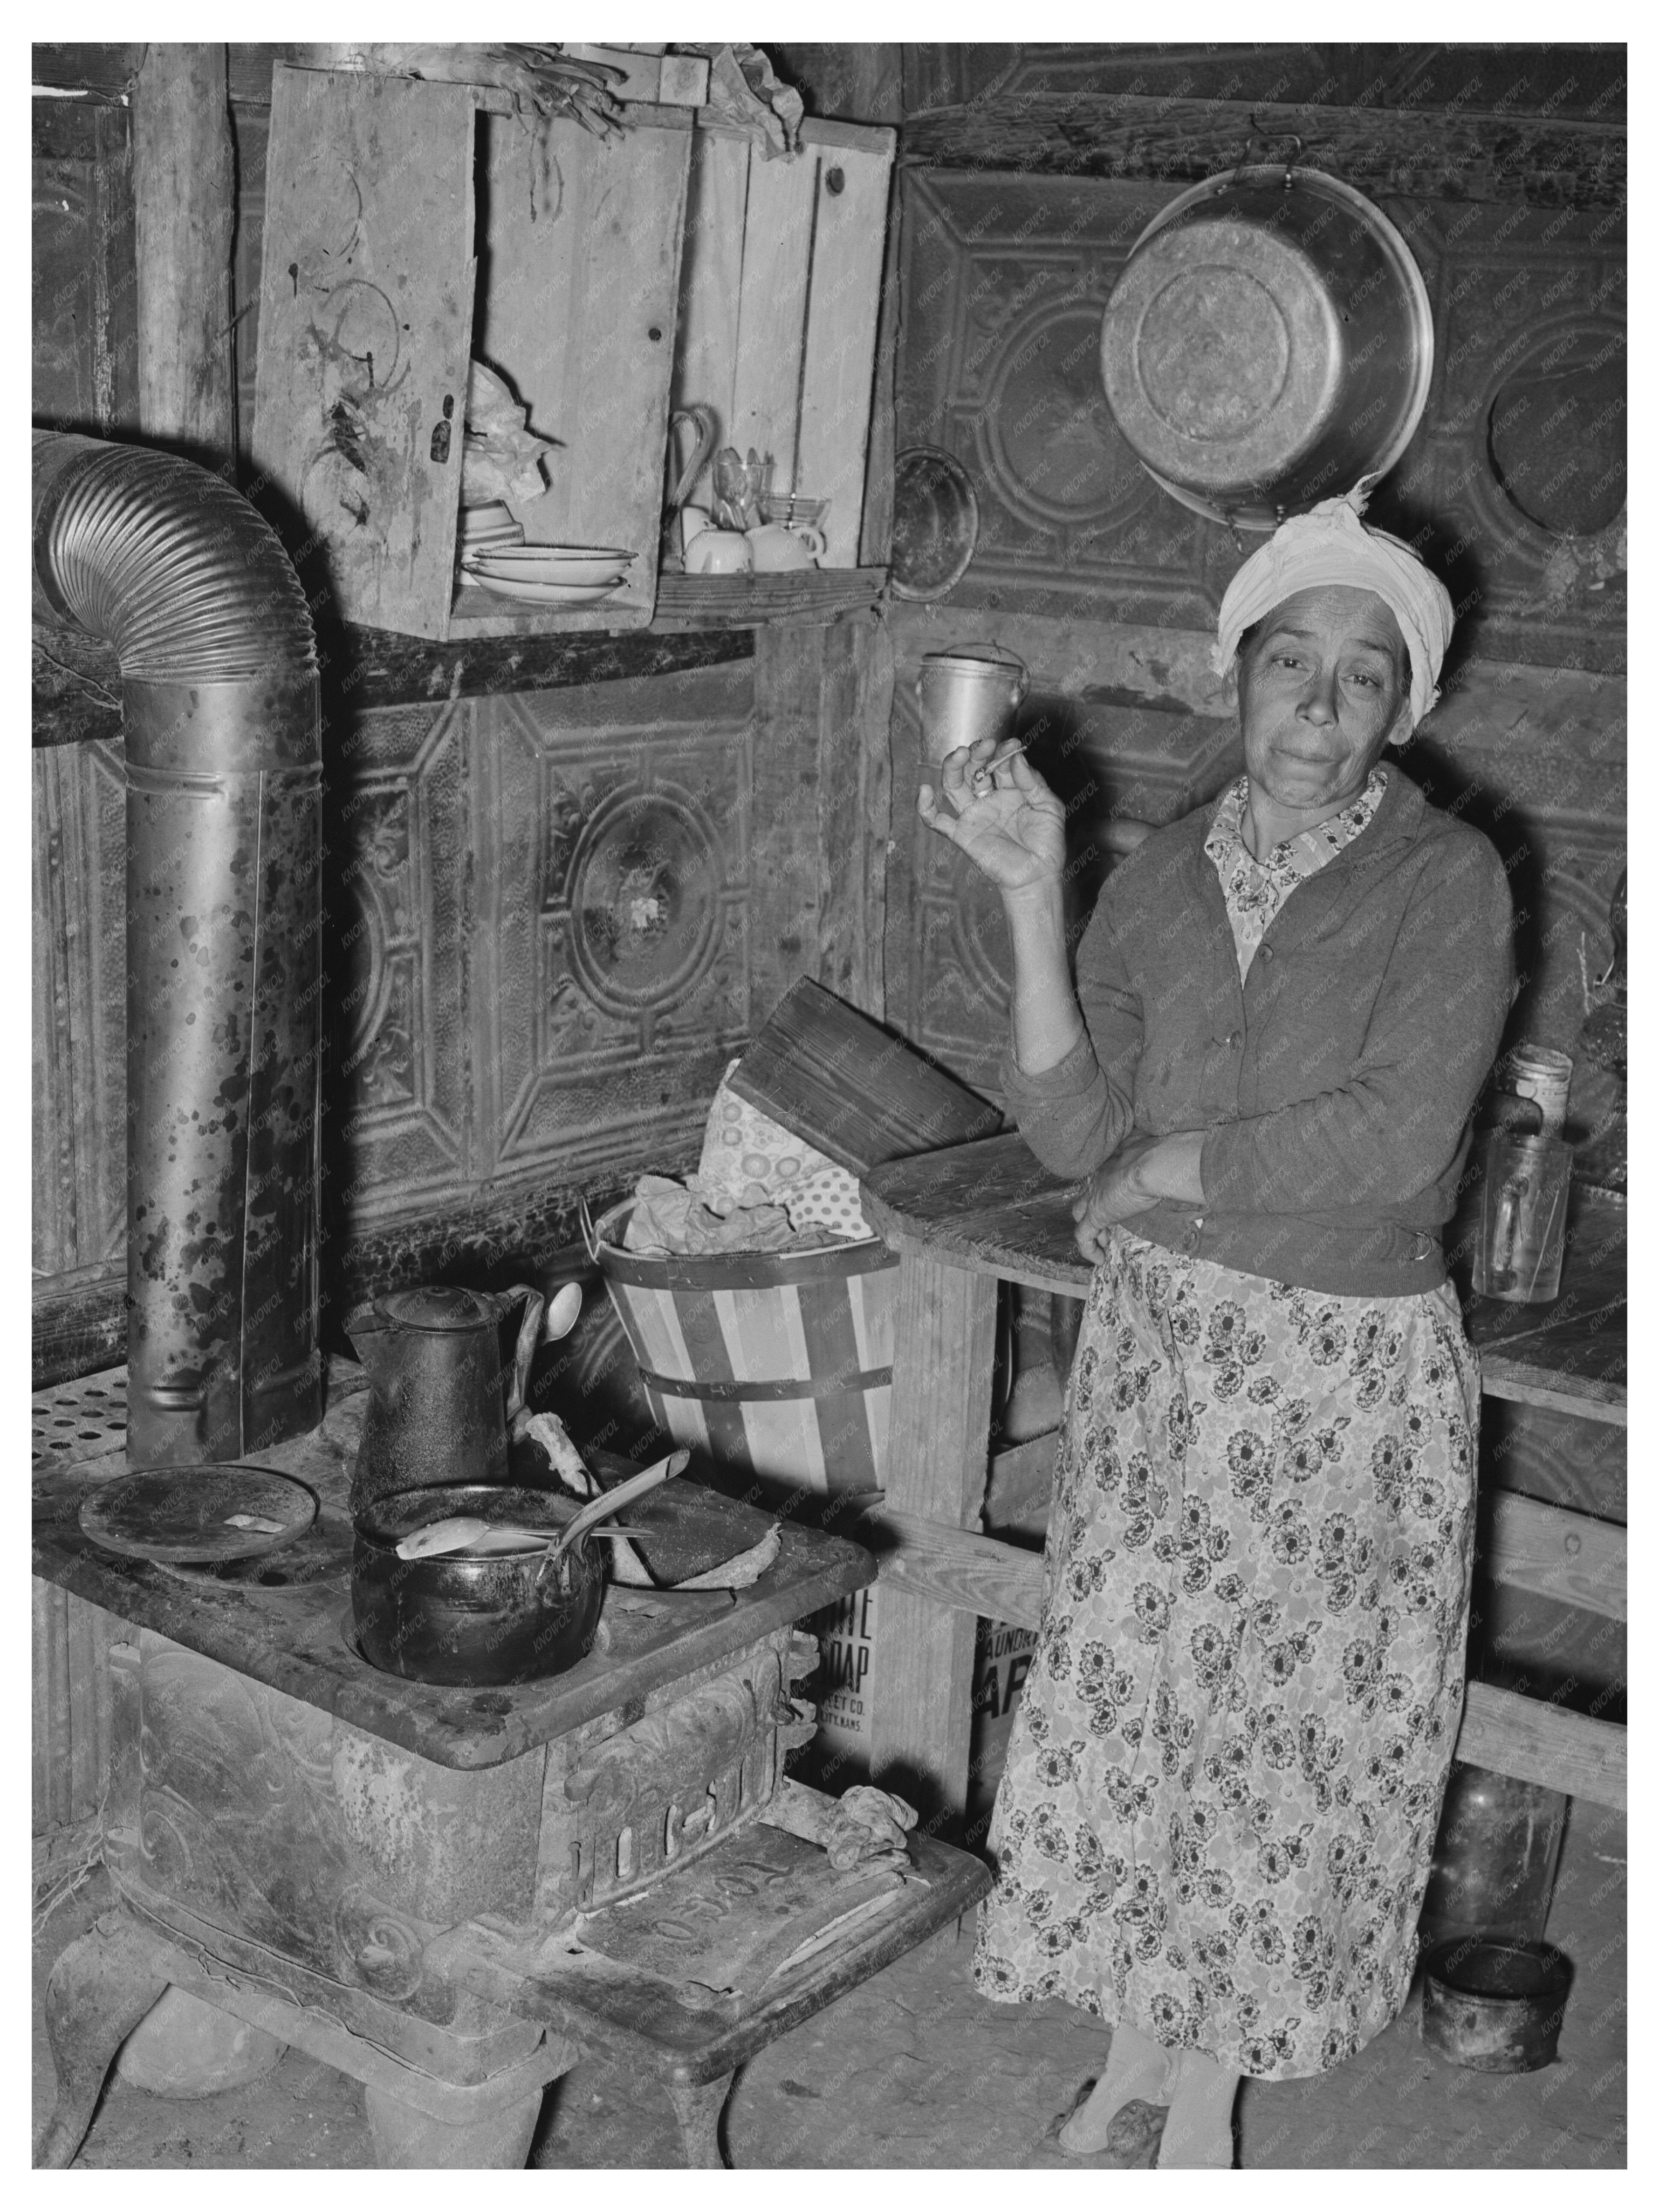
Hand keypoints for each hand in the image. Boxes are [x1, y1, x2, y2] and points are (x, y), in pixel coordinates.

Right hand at [917, 738, 1065, 894]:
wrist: (1038, 876)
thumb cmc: (1047, 844)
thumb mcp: (1049, 807)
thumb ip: (1033, 782)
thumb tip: (1016, 756)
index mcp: (1009, 789)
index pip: (999, 763)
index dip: (1003, 751)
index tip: (1012, 745)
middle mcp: (988, 799)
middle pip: (973, 769)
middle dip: (977, 753)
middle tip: (986, 744)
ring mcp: (973, 815)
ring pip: (953, 785)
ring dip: (953, 767)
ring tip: (960, 753)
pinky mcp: (962, 835)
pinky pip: (938, 821)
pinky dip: (926, 808)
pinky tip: (925, 791)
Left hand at [1072, 1137, 1161, 1261]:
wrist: (1152, 1165)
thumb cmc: (1158, 1158)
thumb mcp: (1153, 1157)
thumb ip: (1152, 1160)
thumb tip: (1166, 1157)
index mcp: (1111, 1166)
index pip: (1101, 1181)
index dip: (1106, 1196)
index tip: (1119, 1206)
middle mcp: (1098, 1180)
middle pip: (1085, 1197)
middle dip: (1094, 1212)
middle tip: (1109, 1228)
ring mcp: (1094, 1198)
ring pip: (1079, 1215)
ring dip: (1093, 1230)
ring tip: (1106, 1244)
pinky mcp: (1095, 1215)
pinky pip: (1082, 1236)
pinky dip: (1088, 1249)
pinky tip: (1100, 1260)